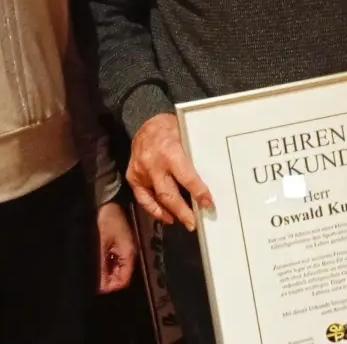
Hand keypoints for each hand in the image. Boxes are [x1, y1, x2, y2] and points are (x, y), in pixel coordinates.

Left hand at [96, 202, 137, 292]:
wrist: (104, 199)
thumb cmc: (104, 219)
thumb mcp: (100, 244)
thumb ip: (101, 266)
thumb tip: (101, 287)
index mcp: (128, 252)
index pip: (123, 280)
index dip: (109, 286)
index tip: (94, 288)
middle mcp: (128, 251)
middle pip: (119, 275)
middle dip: (105, 279)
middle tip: (89, 277)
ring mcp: (123, 246)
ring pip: (114, 268)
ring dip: (103, 271)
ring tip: (90, 268)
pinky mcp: (117, 242)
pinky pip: (112, 259)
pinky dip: (103, 262)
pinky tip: (94, 259)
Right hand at [127, 113, 212, 230]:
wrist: (146, 121)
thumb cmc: (172, 127)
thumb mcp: (187, 134)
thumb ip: (194, 154)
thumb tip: (213, 175)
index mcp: (170, 151)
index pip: (186, 177)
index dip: (199, 193)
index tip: (209, 204)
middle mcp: (153, 164)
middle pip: (169, 194)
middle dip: (183, 211)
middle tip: (194, 224)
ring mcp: (141, 172)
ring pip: (155, 199)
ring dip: (170, 213)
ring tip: (184, 222)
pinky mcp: (133, 176)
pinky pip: (143, 198)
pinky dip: (154, 209)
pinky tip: (166, 216)